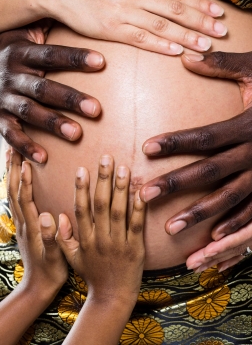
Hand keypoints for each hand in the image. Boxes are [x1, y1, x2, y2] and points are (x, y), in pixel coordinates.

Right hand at [0, 23, 103, 162]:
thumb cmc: (8, 48)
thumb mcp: (21, 32)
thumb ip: (44, 25)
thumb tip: (80, 8)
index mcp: (21, 51)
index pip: (51, 54)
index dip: (75, 58)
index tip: (102, 62)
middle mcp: (11, 74)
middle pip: (43, 87)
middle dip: (70, 98)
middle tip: (97, 109)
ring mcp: (3, 97)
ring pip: (29, 111)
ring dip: (53, 123)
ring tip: (77, 134)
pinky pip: (9, 134)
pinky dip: (24, 146)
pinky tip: (43, 158)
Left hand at [7, 148, 67, 293]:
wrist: (38, 287)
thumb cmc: (51, 272)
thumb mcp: (55, 257)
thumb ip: (52, 237)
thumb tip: (49, 216)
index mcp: (33, 227)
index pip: (25, 199)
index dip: (24, 180)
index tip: (26, 161)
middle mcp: (25, 223)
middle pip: (14, 192)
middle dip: (13, 170)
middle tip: (14, 148)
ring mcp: (23, 224)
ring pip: (13, 194)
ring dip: (11, 174)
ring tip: (13, 156)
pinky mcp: (25, 226)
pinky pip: (17, 200)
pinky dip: (16, 185)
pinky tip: (19, 177)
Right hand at [43, 0, 226, 55]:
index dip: (200, 4)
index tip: (218, 13)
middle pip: (175, 10)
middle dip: (201, 22)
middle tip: (221, 32)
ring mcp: (124, 13)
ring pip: (162, 26)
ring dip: (186, 37)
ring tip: (206, 46)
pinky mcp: (112, 29)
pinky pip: (141, 39)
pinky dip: (160, 45)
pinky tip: (176, 52)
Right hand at [56, 155, 145, 304]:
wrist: (112, 297)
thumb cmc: (92, 274)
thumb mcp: (72, 258)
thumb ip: (64, 237)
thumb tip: (58, 215)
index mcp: (85, 239)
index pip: (81, 209)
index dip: (81, 189)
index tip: (82, 169)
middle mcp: (100, 239)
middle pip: (101, 205)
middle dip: (103, 180)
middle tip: (106, 158)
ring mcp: (118, 243)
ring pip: (119, 212)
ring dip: (121, 189)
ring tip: (124, 168)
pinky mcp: (135, 249)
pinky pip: (137, 225)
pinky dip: (139, 209)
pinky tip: (142, 192)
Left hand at [140, 51, 251, 238]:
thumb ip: (222, 63)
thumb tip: (186, 57)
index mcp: (250, 124)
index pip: (205, 137)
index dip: (175, 143)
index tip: (147, 149)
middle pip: (210, 172)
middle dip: (176, 184)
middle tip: (145, 196)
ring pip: (230, 198)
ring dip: (200, 214)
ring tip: (171, 228)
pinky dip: (237, 224)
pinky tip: (216, 237)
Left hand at [186, 167, 251, 271]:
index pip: (245, 234)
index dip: (225, 245)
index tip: (205, 251)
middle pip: (238, 244)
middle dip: (214, 255)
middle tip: (191, 264)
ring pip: (241, 245)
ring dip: (218, 256)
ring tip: (197, 265)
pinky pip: (248, 242)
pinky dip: (234, 253)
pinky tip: (220, 263)